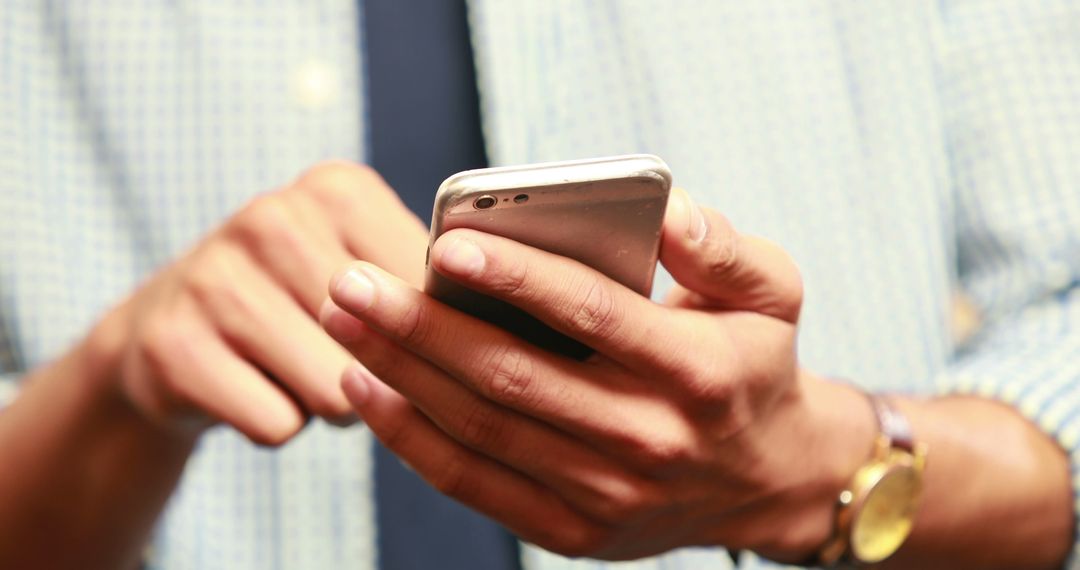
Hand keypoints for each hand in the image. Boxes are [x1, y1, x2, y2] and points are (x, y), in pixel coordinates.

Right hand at [92, 161, 426, 444]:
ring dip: (330, 403)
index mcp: (339, 190)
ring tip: (295, 366)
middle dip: (377, 372)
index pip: (430, 289)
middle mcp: (271, 218)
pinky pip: (278, 426)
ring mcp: (214, 278)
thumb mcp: (365, 268)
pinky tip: (254, 385)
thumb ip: (428, 285)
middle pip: (383, 347)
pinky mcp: (172, 346)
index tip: (403, 329)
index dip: (426, 332)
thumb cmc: (298, 305)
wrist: (172, 335)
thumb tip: (486, 325)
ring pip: (335, 393)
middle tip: (338, 350)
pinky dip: (277, 423)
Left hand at [322, 189, 874, 560]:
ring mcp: (608, 495)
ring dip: (402, 374)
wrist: (767, 479)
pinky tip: (366, 387)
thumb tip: (664, 208)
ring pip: (483, 431)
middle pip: (516, 378)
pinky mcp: (573, 530)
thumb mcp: (772, 292)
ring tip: (343, 319)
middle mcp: (650, 439)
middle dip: (423, 327)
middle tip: (352, 280)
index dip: (519, 278)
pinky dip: (411, 440)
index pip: (595, 316)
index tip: (447, 243)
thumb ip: (720, 246)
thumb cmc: (752, 365)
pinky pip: (476, 486)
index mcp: (697, 370)